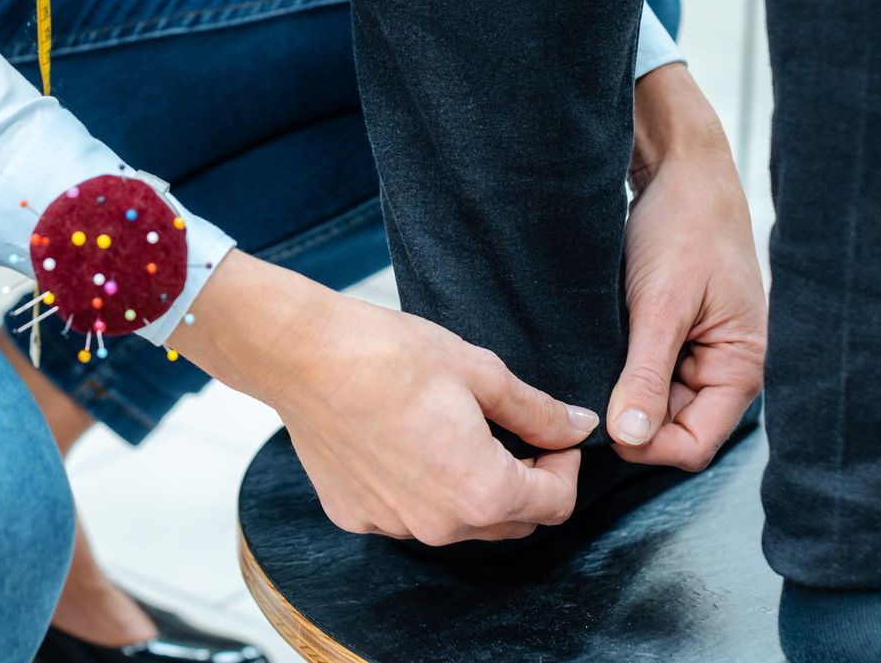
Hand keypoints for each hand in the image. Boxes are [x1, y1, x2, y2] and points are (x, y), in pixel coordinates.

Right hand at [171, 253, 599, 544]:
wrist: (302, 355)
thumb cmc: (388, 355)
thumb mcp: (480, 371)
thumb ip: (537, 411)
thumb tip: (578, 428)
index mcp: (482, 491)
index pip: (556, 504)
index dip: (565, 466)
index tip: (553, 435)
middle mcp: (440, 525)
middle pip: (511, 522)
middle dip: (524, 481)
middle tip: (509, 429)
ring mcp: (394, 526)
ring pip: (459, 523)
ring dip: (472, 488)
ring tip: (454, 430)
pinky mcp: (357, 517)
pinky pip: (408, 515)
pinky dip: (420, 489)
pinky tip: (405, 441)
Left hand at [607, 64, 766, 470]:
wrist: (679, 171)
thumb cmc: (682, 227)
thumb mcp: (660, 304)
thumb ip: (647, 374)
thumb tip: (631, 437)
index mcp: (741, 368)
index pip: (694, 445)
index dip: (648, 446)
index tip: (601, 424)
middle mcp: (725, 369)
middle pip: (671, 428)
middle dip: (630, 416)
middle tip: (584, 387)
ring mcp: (700, 353)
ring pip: (653, 402)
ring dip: (621, 389)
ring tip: (593, 358)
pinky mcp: (675, 335)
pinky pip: (645, 372)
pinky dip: (620, 366)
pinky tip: (599, 345)